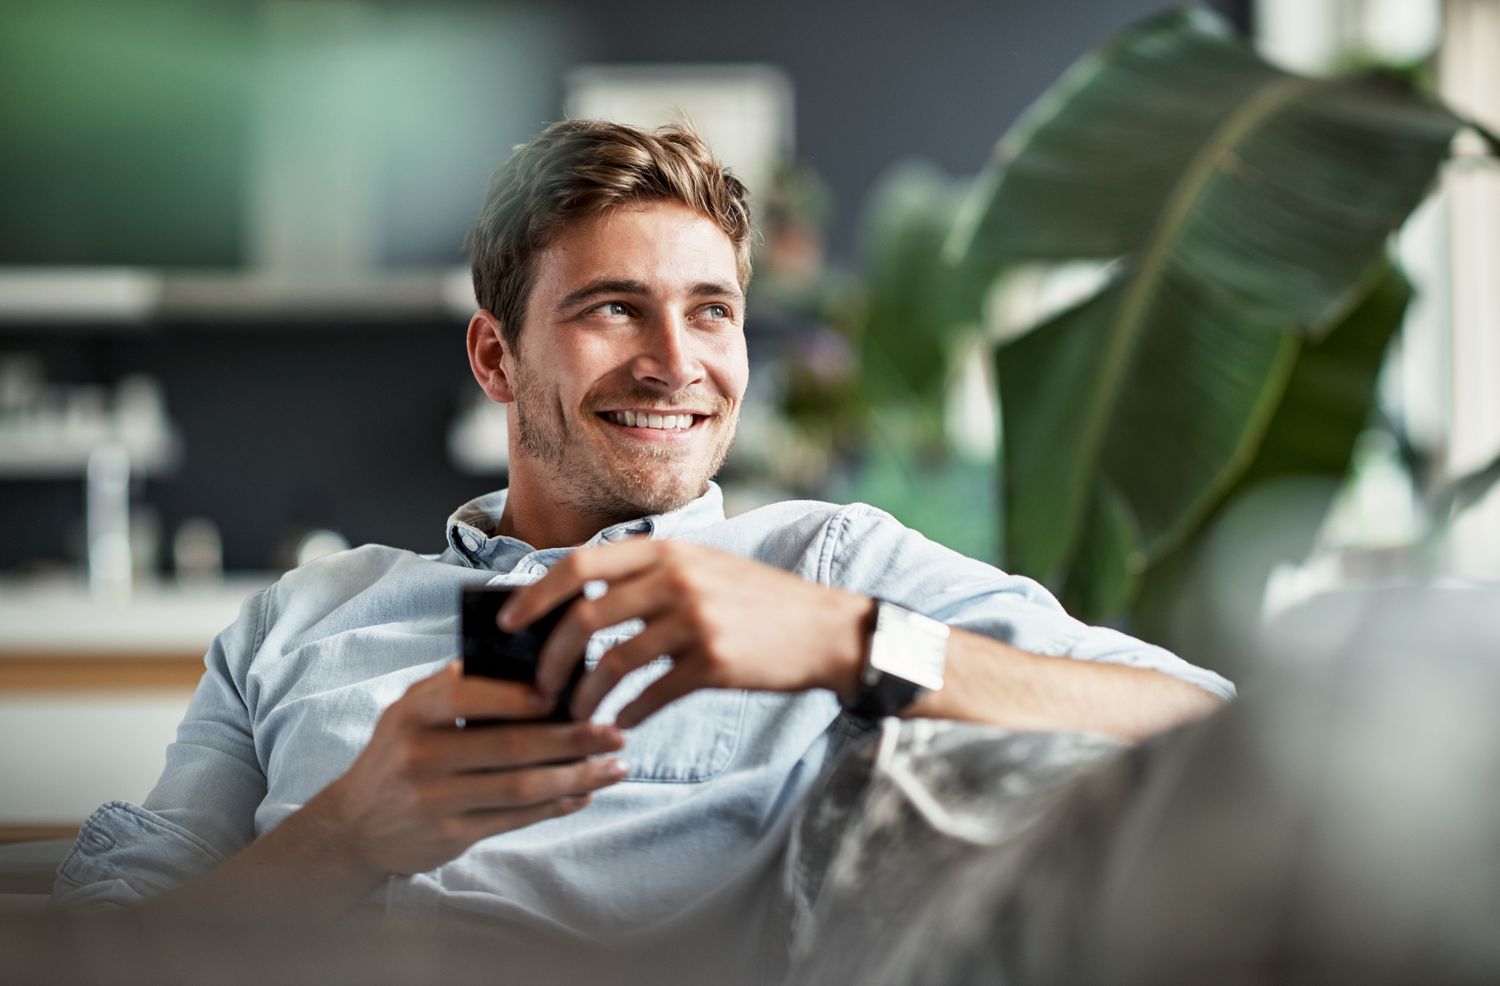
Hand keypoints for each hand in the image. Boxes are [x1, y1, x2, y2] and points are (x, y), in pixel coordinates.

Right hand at [310, 662, 626, 875]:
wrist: (355, 825)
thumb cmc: (398, 754)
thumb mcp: (410, 711)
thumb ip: (455, 686)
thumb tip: (528, 664)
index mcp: (413, 713)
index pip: (466, 694)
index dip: (517, 695)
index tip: (564, 691)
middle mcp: (420, 755)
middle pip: (509, 746)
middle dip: (571, 739)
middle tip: (614, 732)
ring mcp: (434, 799)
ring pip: (521, 787)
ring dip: (576, 776)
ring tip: (615, 767)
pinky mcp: (450, 835)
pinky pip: (516, 818)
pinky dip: (556, 805)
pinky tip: (585, 793)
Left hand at [499, 539, 873, 727]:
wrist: (828, 630)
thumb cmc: (759, 602)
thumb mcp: (705, 567)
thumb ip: (651, 575)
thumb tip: (582, 601)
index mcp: (667, 551)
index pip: (581, 565)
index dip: (536, 594)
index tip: (509, 623)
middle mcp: (676, 579)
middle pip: (585, 616)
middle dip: (550, 657)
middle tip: (538, 687)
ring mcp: (695, 620)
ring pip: (613, 661)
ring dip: (585, 695)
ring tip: (575, 715)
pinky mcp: (714, 662)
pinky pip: (651, 694)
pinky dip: (627, 713)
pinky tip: (620, 724)